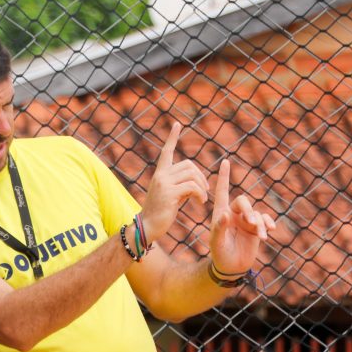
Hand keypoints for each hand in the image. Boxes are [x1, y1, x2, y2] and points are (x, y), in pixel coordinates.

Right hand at [141, 122, 208, 240]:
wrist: (147, 227)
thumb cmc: (160, 213)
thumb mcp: (169, 194)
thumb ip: (179, 183)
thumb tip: (194, 179)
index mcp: (160, 174)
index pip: (166, 151)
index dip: (172, 137)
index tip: (177, 124)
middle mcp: (160, 175)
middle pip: (189, 164)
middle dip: (201, 177)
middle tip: (204, 191)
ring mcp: (163, 183)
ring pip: (192, 175)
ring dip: (202, 187)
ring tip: (203, 199)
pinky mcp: (169, 193)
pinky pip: (192, 187)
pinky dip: (200, 194)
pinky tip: (201, 202)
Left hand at [208, 159, 275, 273]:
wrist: (231, 267)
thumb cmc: (219, 254)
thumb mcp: (217, 242)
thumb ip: (220, 228)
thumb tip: (227, 214)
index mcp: (221, 213)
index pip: (222, 192)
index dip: (224, 177)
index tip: (225, 161)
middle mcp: (234, 214)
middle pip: (243, 201)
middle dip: (249, 210)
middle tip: (251, 223)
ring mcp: (246, 221)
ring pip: (257, 212)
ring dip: (260, 223)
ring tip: (261, 235)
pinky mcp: (257, 228)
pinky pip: (266, 220)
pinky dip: (268, 224)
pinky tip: (270, 231)